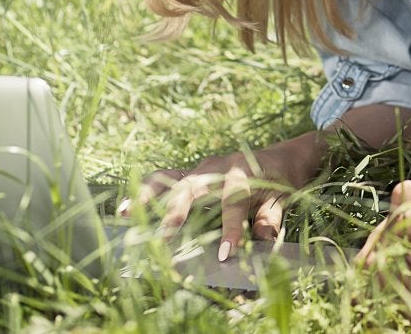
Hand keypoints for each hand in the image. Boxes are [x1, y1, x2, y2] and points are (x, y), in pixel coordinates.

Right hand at [122, 132, 325, 260]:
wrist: (285, 156)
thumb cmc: (283, 180)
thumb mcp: (285, 198)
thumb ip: (271, 217)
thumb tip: (261, 238)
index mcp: (245, 174)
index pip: (234, 204)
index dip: (230, 229)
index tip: (224, 254)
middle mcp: (219, 168)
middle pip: (192, 187)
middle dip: (176, 210)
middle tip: (163, 236)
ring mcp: (203, 168)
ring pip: (171, 178)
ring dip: (147, 195)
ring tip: (125, 213)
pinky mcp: (194, 172)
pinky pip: (167, 178)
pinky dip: (147, 191)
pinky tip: (127, 208)